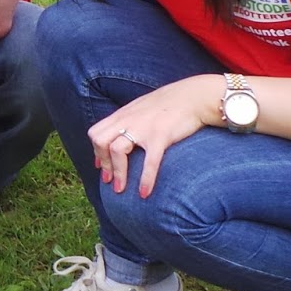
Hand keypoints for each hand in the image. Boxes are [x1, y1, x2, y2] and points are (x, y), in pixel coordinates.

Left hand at [89, 74, 218, 198]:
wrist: (195, 96)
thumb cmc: (171, 104)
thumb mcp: (142, 108)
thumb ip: (129, 120)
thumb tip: (121, 135)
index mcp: (123, 114)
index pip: (96, 132)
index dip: (96, 151)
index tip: (100, 167)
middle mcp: (128, 120)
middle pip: (100, 141)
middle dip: (102, 163)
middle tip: (109, 180)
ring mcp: (143, 127)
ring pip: (116, 150)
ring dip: (117, 173)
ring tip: (120, 189)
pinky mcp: (160, 136)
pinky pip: (148, 162)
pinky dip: (145, 180)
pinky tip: (145, 193)